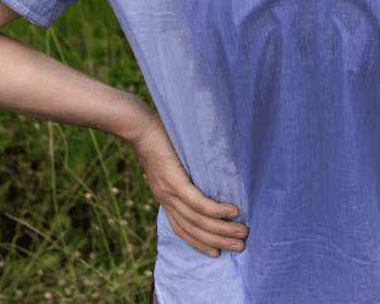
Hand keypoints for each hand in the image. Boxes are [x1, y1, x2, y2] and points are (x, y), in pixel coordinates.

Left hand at [130, 113, 248, 257]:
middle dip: (219, 241)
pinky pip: (197, 202)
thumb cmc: (157, 139)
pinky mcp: (174, 181)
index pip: (182, 230)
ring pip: (198, 220)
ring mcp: (169, 192)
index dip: (200, 244)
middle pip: (194, 230)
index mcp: (165, 198)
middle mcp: (166, 200)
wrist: (137, 126)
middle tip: (241, 245)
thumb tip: (207, 179)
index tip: (218, 252)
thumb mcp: (169, 164)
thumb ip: (183, 176)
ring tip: (242, 232)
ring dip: (222, 230)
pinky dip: (215, 210)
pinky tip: (232, 212)